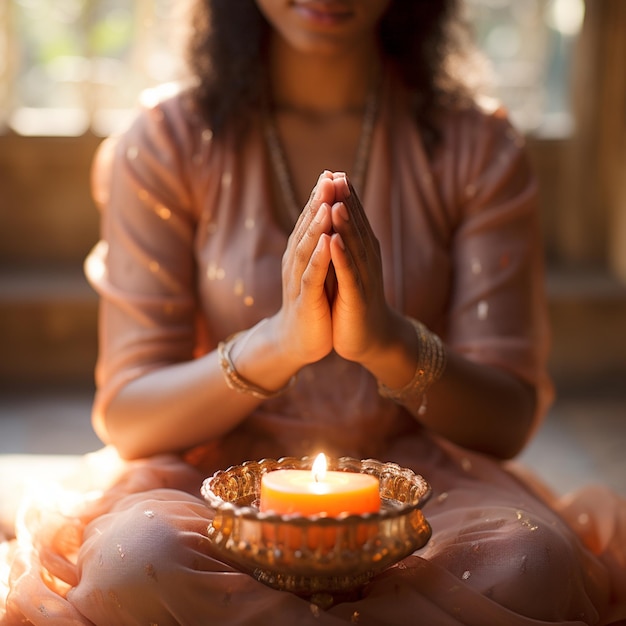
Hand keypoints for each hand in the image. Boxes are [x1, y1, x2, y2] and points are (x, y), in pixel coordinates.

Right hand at [271, 171, 336, 366]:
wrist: (298, 340)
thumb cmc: (312, 302)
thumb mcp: (318, 269)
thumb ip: (321, 244)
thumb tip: (330, 215)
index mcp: (302, 253)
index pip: (311, 220)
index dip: (320, 197)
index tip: (332, 172)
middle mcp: (296, 262)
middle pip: (307, 227)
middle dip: (318, 201)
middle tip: (328, 175)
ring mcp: (299, 281)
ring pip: (307, 247)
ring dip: (317, 224)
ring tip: (327, 202)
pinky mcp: (305, 301)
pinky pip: (311, 277)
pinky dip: (318, 259)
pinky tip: (326, 242)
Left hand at [327, 173, 394, 363]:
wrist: (371, 338)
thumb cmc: (356, 301)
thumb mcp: (351, 268)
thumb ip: (348, 244)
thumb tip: (339, 217)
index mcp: (363, 252)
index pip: (354, 220)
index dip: (345, 197)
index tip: (333, 172)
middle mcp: (367, 261)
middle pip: (356, 227)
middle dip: (346, 201)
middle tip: (336, 175)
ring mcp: (363, 279)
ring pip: (354, 247)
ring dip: (345, 224)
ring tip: (336, 201)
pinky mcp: (357, 298)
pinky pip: (348, 275)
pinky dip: (341, 257)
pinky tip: (333, 241)